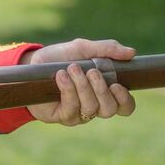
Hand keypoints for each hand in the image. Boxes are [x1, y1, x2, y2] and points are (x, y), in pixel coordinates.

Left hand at [23, 38, 137, 125]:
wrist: (33, 63)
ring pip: (91, 108)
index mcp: (105, 91)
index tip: (117, 84)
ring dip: (83, 87)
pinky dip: (68, 89)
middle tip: (92, 71)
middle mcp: (94, 105)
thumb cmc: (61, 57)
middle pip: (109, 109)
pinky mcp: (62, 116)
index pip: (125, 106)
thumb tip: (132, 53)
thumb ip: (107, 49)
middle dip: (102, 90)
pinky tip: (61, 76)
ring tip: (72, 68)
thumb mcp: (83, 48)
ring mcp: (79, 113)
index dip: (125, 100)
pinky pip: (71, 108)